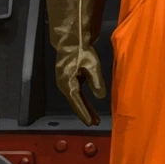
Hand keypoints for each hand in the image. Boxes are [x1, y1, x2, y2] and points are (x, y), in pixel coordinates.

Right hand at [45, 0, 107, 125]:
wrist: (72, 40)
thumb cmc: (82, 51)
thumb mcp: (92, 65)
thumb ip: (96, 81)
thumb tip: (100, 96)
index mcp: (67, 82)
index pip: (76, 101)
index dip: (83, 112)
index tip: (90, 122)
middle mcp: (64, 85)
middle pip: (75, 102)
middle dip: (85, 113)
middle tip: (94, 123)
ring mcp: (66, 82)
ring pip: (76, 99)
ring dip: (85, 108)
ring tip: (94, 119)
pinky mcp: (70, 79)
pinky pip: (77, 93)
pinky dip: (84, 100)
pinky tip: (90, 107)